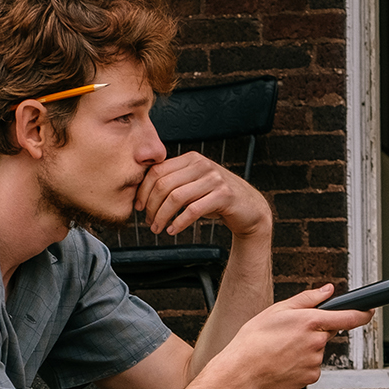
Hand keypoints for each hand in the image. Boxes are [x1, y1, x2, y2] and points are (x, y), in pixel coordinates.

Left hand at [137, 151, 271, 238]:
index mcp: (191, 158)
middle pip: (163, 185)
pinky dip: (179, 223)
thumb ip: (174, 182)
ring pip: (176, 198)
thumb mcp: (194, 185)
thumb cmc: (216, 199)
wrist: (249, 208)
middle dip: (151, 206)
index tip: (138, 207)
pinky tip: (173, 230)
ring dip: (162, 216)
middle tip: (148, 222)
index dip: (143, 191)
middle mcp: (202, 164)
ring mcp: (214, 179)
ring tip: (157, 229)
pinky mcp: (224, 195)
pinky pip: (193, 210)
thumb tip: (141, 192)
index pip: (156, 171)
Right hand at [219, 286, 370, 388]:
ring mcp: (314, 362)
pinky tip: (283, 362)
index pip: (348, 317)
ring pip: (317, 352)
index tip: (369, 311)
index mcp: (311, 322)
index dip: (363, 314)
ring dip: (305, 350)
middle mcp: (316, 342)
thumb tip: (327, 291)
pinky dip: (300, 365)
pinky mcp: (309, 378)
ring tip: (281, 349)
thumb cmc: (255, 339)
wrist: (242, 369)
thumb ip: (308, 298)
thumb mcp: (279, 309)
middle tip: (290, 334)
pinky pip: (310, 368)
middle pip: (326, 334)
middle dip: (313, 332)